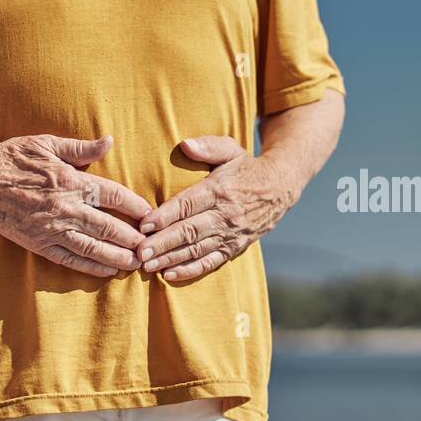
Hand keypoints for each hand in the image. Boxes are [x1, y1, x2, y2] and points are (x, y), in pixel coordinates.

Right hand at [0, 134, 150, 277]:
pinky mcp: (38, 244)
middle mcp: (64, 208)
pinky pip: (70, 259)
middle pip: (109, 227)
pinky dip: (91, 267)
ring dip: (118, 257)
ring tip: (137, 263)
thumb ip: (81, 148)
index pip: (113, 195)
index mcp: (70, 181)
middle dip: (134, 238)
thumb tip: (109, 141)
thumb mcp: (47, 144)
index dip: (135, 206)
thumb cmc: (12, 158)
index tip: (151, 215)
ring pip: (93, 248)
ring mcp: (51, 229)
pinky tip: (107, 271)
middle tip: (153, 245)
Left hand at [137, 136, 298, 282]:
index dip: (165, 216)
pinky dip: (190, 270)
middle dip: (162, 243)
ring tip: (147, 266)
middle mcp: (225, 214)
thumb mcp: (231, 150)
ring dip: (170, 259)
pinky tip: (169, 275)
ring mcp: (230, 234)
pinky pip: (211, 262)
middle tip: (139, 253)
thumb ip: (208, 147)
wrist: (281, 187)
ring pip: (196, 249)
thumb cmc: (246, 167)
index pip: (188, 204)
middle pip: (189, 231)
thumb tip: (185, 145)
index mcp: (219, 190)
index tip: (144, 224)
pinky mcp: (234, 247)